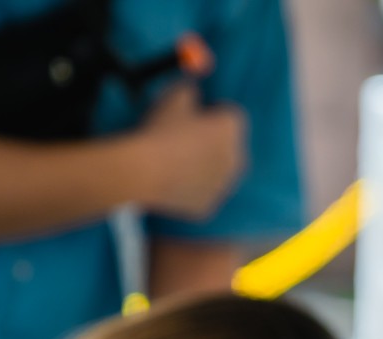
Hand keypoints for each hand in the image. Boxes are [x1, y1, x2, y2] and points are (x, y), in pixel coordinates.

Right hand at [135, 81, 245, 218]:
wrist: (145, 171)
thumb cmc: (160, 129)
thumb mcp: (173, 96)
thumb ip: (189, 89)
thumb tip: (193, 90)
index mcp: (233, 128)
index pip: (230, 115)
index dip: (210, 113)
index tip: (192, 115)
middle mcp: (238, 158)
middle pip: (228, 146)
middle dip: (211, 141)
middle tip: (182, 138)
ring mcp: (224, 185)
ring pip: (216, 171)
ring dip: (202, 165)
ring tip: (172, 159)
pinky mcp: (209, 205)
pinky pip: (202, 192)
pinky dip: (190, 187)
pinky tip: (169, 179)